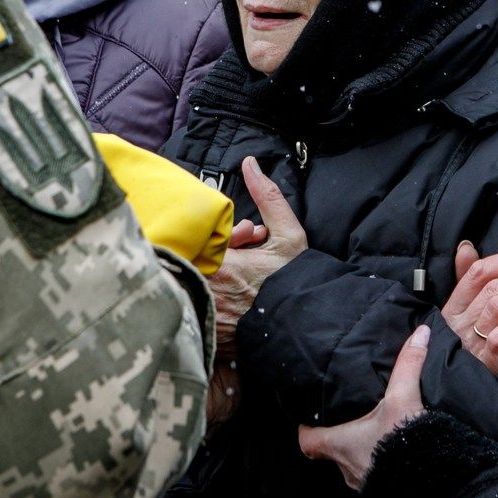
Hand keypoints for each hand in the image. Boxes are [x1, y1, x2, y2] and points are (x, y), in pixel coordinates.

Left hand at [209, 156, 308, 356]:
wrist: (304, 329)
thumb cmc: (295, 282)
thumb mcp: (288, 235)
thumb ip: (267, 196)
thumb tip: (250, 164)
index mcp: (220, 265)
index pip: (197, 242)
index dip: (219, 239)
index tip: (242, 240)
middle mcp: (206, 291)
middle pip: (193, 263)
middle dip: (216, 255)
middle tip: (245, 256)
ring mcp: (205, 314)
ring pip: (194, 285)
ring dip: (214, 278)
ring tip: (243, 280)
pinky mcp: (207, 333)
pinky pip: (197, 308)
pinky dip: (213, 300)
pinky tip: (238, 300)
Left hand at [298, 325, 429, 489]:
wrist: (432, 486)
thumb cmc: (402, 444)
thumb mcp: (403, 398)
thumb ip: (408, 365)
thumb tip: (420, 332)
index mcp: (339, 444)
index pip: (307, 442)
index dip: (306, 428)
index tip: (312, 416)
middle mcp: (346, 467)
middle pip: (331, 450)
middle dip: (341, 434)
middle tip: (351, 414)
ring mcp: (365, 482)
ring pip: (354, 462)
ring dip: (363, 448)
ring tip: (375, 429)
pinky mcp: (386, 491)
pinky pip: (376, 474)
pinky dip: (382, 462)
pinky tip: (397, 450)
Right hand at [441, 242, 497, 374]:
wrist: (464, 396)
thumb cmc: (469, 349)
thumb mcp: (463, 314)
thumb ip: (466, 280)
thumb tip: (467, 246)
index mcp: (454, 306)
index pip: (480, 271)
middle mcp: (459, 322)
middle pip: (497, 286)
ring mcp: (471, 344)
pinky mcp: (486, 365)